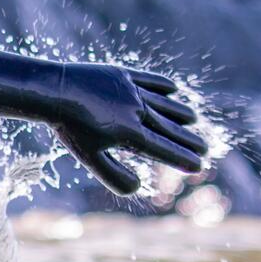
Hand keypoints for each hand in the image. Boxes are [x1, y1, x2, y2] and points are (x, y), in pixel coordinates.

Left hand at [48, 64, 205, 194]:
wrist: (54, 91)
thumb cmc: (71, 129)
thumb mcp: (90, 159)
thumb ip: (115, 176)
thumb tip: (138, 187)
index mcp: (131, 134)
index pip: (164, 149)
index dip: (183, 158)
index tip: (199, 165)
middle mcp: (137, 111)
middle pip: (169, 128)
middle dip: (189, 140)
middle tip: (206, 148)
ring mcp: (132, 91)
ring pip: (163, 104)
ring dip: (180, 112)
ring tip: (193, 119)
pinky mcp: (123, 74)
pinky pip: (149, 80)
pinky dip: (163, 85)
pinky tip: (174, 90)